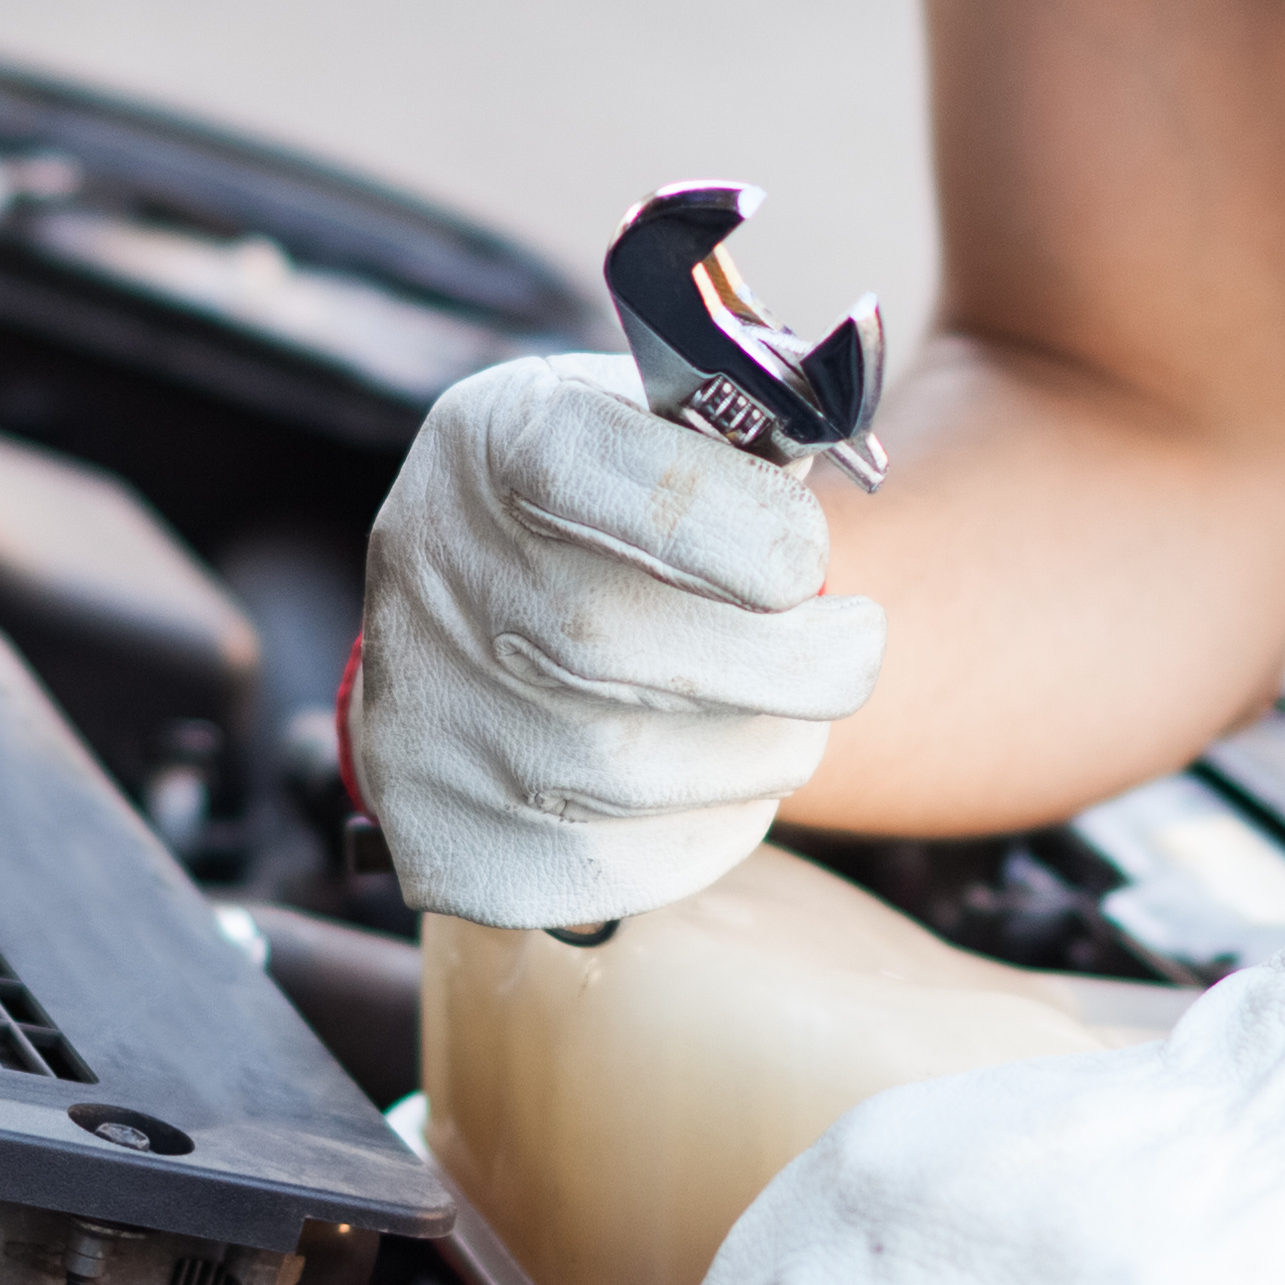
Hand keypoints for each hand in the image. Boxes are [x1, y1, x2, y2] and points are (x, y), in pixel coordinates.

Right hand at [346, 353, 887, 926]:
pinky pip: (621, 865)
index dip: (752, 528)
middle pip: (617, 644)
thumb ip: (735, 431)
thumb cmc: (594, 508)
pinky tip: (711, 776)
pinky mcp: (447, 837)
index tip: (807, 559)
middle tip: (854, 647)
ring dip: (760, 749)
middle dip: (787, 662)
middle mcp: (440, 574)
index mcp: (499, 442)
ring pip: (637, 770)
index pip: (627, 485)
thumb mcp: (642, 418)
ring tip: (789, 711)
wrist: (456, 617)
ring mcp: (430, 716)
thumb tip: (835, 451)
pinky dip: (705, 827)